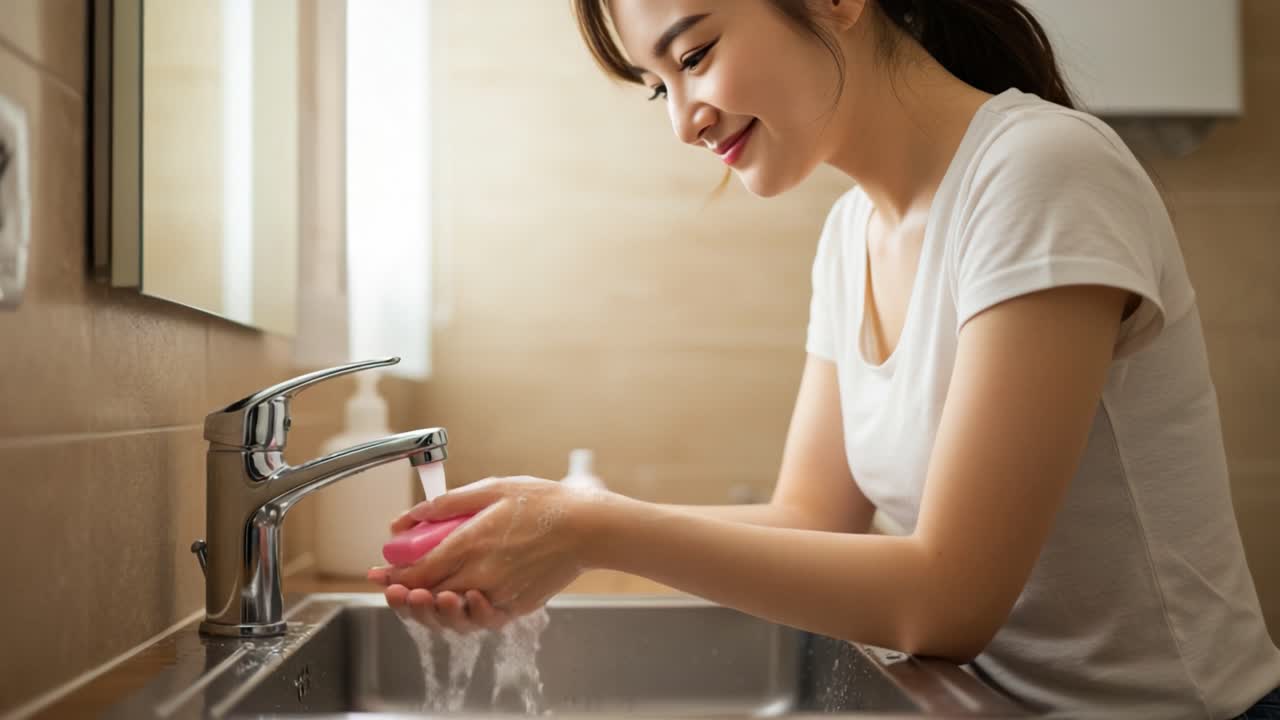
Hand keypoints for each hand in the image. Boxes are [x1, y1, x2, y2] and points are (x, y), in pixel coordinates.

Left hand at [367, 476, 607, 630]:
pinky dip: (463, 613)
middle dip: (404, 593)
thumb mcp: (493, 489)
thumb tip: (407, 518)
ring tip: (420, 596)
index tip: (379, 571)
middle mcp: (481, 573)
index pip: (417, 569)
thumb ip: (447, 505)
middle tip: (392, 587)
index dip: (392, 574)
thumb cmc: (544, 502)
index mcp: (471, 542)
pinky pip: (481, 618)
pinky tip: (456, 600)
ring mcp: (499, 594)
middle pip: (429, 596)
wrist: (588, 528)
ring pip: (451, 613)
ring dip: (430, 608)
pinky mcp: (516, 606)